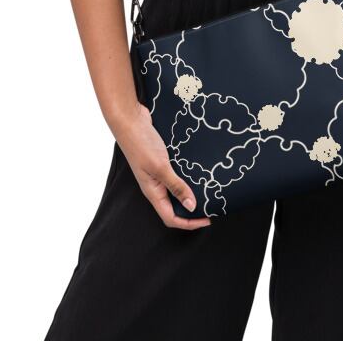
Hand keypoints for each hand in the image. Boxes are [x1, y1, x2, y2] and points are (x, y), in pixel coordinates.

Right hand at [111, 100, 211, 229]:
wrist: (130, 119)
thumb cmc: (140, 143)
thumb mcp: (160, 167)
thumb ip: (176, 186)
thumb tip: (192, 206)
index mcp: (153, 192)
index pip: (171, 218)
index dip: (189, 223)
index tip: (208, 219)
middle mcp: (155, 185)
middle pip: (175, 207)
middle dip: (192, 210)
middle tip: (212, 204)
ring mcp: (158, 173)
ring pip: (176, 190)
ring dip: (191, 192)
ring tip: (208, 189)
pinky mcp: (161, 160)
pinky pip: (176, 174)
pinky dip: (187, 176)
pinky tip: (198, 170)